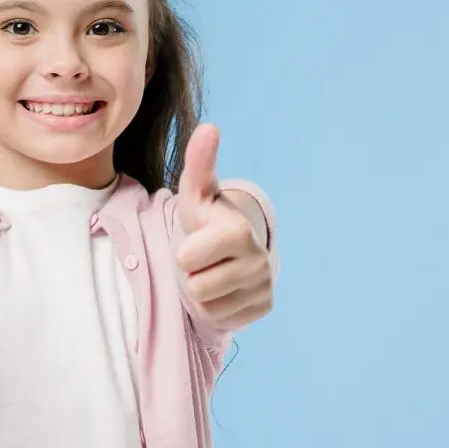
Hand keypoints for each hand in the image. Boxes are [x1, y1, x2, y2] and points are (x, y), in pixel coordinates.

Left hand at [174, 123, 273, 330]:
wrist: (232, 248)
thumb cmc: (207, 219)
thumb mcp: (197, 193)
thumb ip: (199, 162)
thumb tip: (209, 127)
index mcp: (240, 231)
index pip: (186, 259)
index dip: (184, 252)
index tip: (198, 241)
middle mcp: (258, 261)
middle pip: (195, 287)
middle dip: (193, 274)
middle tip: (206, 259)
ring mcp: (264, 287)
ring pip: (206, 306)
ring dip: (202, 292)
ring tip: (214, 272)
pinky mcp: (264, 308)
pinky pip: (221, 320)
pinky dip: (217, 308)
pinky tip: (225, 289)